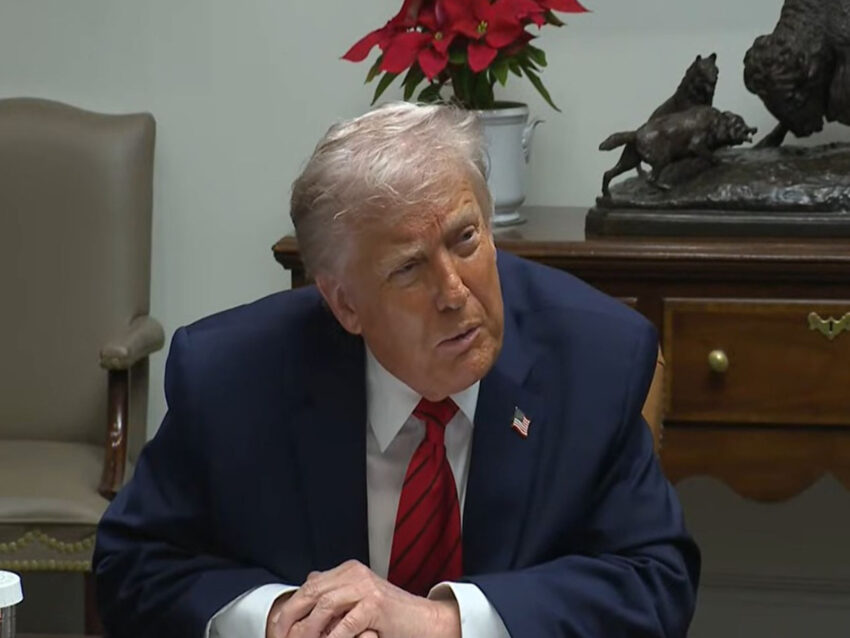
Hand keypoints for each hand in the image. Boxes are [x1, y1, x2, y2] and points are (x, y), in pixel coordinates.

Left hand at [266, 560, 460, 637]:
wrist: (424, 621)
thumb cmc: (390, 616)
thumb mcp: (358, 599)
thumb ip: (335, 592)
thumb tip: (307, 584)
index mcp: (348, 570)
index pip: (310, 585)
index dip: (290, 607)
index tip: (277, 627)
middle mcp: (355, 573)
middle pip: (312, 591)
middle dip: (291, 617)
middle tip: (280, 636)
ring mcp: (366, 587)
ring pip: (324, 605)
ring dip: (307, 629)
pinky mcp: (376, 604)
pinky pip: (346, 623)